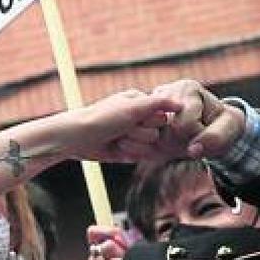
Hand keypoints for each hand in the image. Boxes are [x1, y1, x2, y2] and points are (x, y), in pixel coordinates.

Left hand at [65, 90, 181, 162]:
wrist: (78, 138)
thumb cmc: (102, 118)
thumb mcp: (132, 106)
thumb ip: (159, 103)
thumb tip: (181, 104)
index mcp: (141, 103)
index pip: (164, 117)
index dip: (150, 122)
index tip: (132, 119)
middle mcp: (139, 118)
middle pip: (158, 134)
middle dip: (139, 134)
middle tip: (121, 129)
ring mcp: (135, 135)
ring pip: (151, 146)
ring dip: (133, 144)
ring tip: (116, 139)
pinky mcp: (130, 150)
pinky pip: (143, 156)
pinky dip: (131, 153)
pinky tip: (117, 149)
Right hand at [148, 80, 245, 159]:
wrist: (214, 121)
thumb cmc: (223, 123)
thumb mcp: (230, 127)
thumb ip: (215, 138)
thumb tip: (193, 150)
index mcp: (188, 88)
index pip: (184, 125)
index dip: (197, 138)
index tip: (206, 133)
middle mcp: (164, 91)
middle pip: (164, 133)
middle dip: (180, 145)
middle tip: (194, 140)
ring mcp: (149, 104)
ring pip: (152, 139)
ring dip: (168, 147)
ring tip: (183, 141)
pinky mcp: (141, 116)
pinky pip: (145, 141)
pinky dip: (158, 148)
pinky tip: (170, 144)